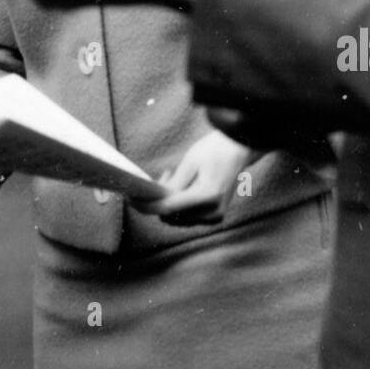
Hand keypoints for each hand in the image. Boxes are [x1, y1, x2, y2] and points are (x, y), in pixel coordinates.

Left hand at [139, 131, 256, 226]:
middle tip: (160, 177)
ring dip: (167, 201)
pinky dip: (177, 205)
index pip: (169, 207)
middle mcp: (213, 211)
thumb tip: (155, 199)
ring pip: (177, 218)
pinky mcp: (213, 217)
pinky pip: (186, 216)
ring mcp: (214, 217)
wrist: (239, 150)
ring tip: (172, 177)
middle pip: (171, 215)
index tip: (131, 200)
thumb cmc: (215, 150)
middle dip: (158, 200)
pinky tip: (181, 187)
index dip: (147, 205)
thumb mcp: (191, 161)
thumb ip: (173, 184)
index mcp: (208, 195)